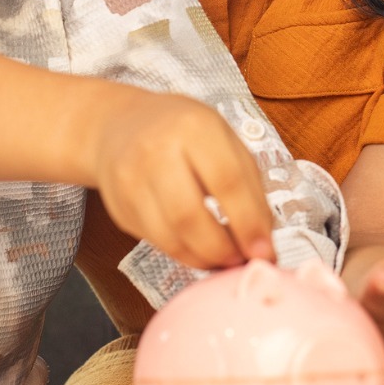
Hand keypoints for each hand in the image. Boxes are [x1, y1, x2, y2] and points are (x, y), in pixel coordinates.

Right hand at [84, 89, 274, 269]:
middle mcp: (157, 150)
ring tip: (224, 259)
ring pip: (169, 236)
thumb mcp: (225, 140)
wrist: (120, 124)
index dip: (248, 222)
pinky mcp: (119, 207)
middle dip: (222, 249)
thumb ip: (249, 187)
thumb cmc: (183, 133)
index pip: (227, 181)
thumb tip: (263, 241)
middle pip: (190, 215)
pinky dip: (183, 254)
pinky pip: (156, 242)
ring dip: (203, 258)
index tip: (264, 251)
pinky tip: (199, 250)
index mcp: (194, 126)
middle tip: (243, 261)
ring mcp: (131, 179)